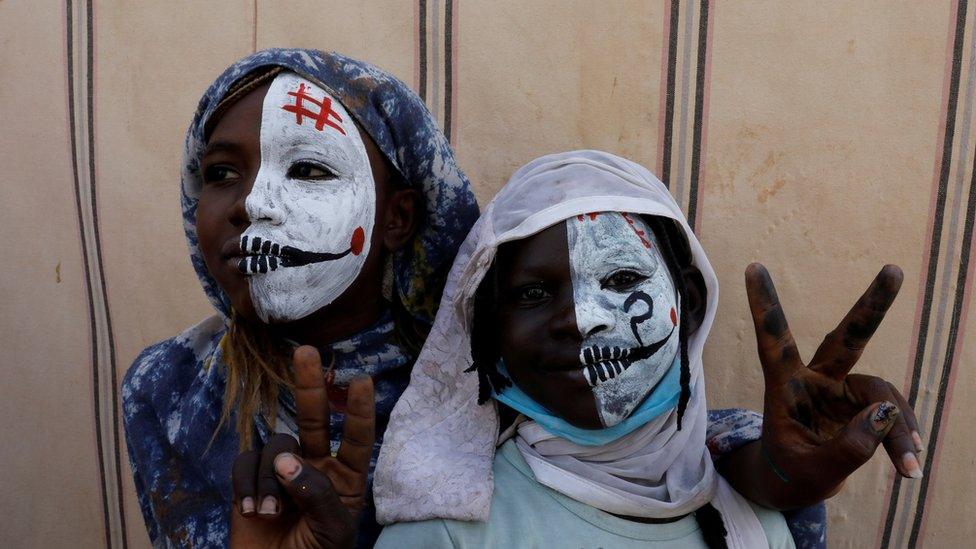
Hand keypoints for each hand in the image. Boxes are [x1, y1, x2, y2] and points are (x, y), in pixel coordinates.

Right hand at [230, 346, 374, 548]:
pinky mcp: (249, 481)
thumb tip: (286, 458)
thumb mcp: (331, 528)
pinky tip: (251, 511)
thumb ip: (316, 491)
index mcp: (345, 478)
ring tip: (272, 513)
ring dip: (271, 478)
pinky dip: (246, 484)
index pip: (357, 437)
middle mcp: (315, 467)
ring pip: (276, 447)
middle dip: (311, 385)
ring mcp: (281, 472)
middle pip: (315, 418)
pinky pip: (245, 463)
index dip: (359, 410)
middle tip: (306, 352)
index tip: (362, 380)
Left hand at [745, 263, 921, 505]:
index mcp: (783, 387)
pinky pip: (891, 413)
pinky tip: (910, 462)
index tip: (752, 266)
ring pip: (881, 395)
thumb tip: (887, 412)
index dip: (765, 306)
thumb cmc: (790, 474)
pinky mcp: (861, 404)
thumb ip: (849, 448)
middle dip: (872, 306)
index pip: (772, 342)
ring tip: (910, 467)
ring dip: (900, 429)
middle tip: (894, 270)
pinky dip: (903, 435)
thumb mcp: (813, 472)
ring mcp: (840, 390)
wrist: (793, 486)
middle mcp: (814, 380)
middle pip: (846, 338)